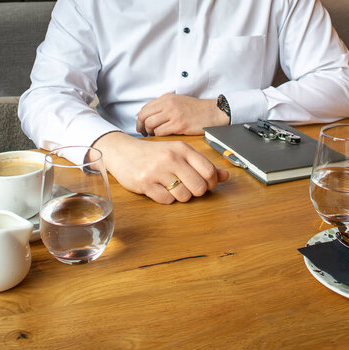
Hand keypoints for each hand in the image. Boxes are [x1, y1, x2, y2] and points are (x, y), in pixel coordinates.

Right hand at [92, 131, 228, 203]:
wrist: (123, 151)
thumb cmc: (154, 153)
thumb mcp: (179, 153)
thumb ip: (202, 164)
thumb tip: (225, 176)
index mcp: (182, 149)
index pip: (209, 171)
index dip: (211, 183)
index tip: (205, 184)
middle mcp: (171, 158)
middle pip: (199, 187)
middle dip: (196, 191)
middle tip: (188, 187)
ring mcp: (157, 171)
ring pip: (183, 196)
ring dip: (180, 196)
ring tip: (172, 186)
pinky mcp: (145, 183)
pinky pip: (166, 200)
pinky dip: (166, 198)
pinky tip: (159, 188)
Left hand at [136, 93, 229, 135]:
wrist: (212, 112)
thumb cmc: (195, 109)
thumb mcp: (177, 101)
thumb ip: (163, 106)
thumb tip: (148, 117)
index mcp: (166, 98)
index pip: (145, 108)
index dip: (140, 119)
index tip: (141, 126)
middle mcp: (168, 104)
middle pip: (144, 116)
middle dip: (141, 127)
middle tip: (144, 133)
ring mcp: (173, 114)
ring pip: (150, 124)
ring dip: (149, 132)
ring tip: (153, 136)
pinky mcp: (179, 125)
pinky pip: (160, 132)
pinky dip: (158, 136)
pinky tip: (162, 137)